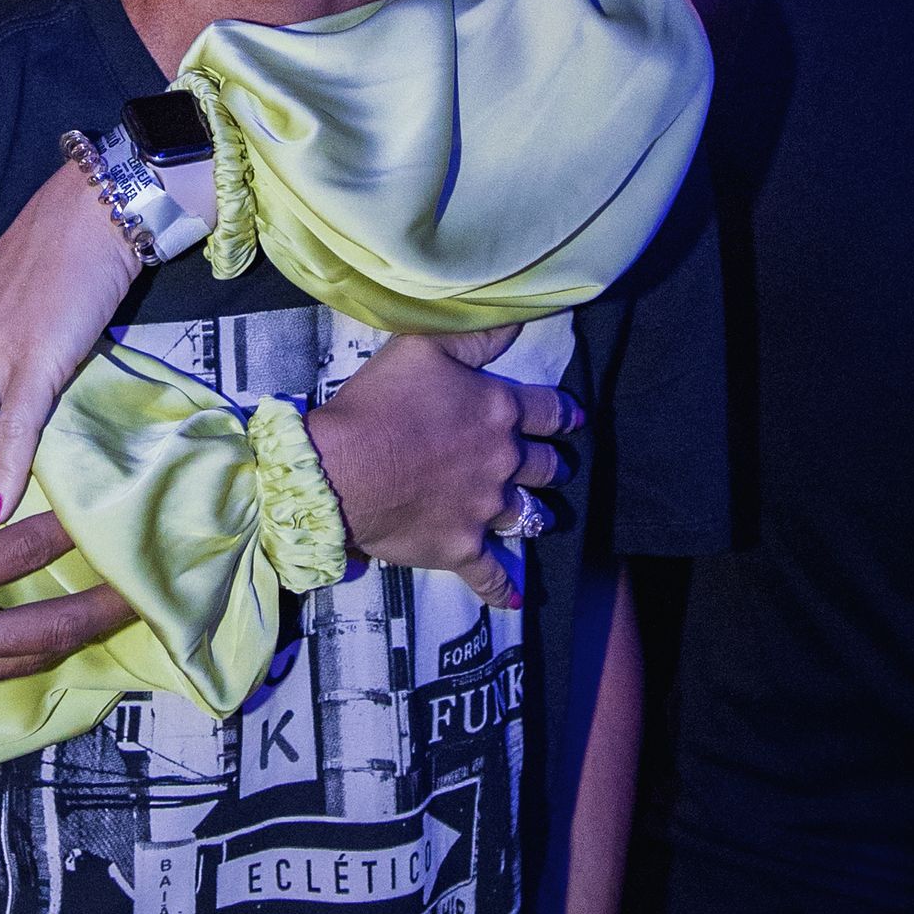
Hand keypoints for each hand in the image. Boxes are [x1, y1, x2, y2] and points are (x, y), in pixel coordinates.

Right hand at [0, 400, 135, 717]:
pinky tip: (23, 637)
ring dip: (59, 640)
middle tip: (145, 593)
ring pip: (9, 666)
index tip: (104, 511)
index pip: (8, 555)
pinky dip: (6, 658)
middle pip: (35, 635)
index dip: (62, 531)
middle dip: (95, 613)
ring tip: (103, 617)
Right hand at [305, 327, 581, 611]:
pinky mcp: (461, 548)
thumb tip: (520, 318)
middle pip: (546, 467)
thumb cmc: (377, 403)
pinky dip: (504, 586)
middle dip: (553, 466)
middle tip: (554, 468)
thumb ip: (475, 335)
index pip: (550, 411)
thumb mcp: (423, 348)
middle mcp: (503, 462)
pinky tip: (514, 594)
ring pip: (528, 517)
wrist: (340, 470)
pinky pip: (492, 574)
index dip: (564, 414)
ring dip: (535, 516)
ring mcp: (485, 509)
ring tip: (536, 517)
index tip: (573, 419)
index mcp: (498, 411)